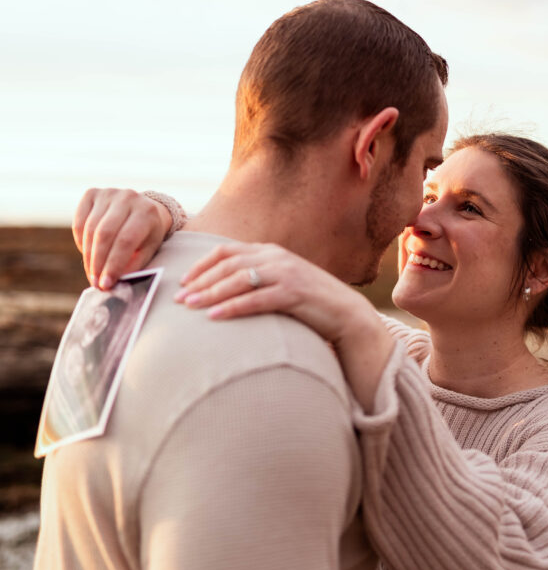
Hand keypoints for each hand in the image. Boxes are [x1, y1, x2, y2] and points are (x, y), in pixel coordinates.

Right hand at [73, 188, 172, 288]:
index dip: (113, 264)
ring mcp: (108, 193)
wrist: (145, 208)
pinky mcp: (92, 194)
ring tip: (92, 273)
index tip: (105, 284)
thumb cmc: (147, 235)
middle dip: (98, 263)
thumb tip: (113, 284)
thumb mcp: (148, 250)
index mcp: (146, 212)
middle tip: (95, 283)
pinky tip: (88, 253)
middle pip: (105, 235)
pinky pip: (79, 223)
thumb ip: (133, 266)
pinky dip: (80, 242)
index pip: (125, 241)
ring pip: (90, 230)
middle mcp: (128, 198)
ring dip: (88, 256)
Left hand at [176, 240, 394, 410]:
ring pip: (239, 280)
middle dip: (200, 282)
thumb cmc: (309, 304)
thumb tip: (223, 291)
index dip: (201, 265)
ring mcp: (286, 274)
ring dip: (210, 294)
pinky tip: (215, 317)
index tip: (184, 281)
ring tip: (190, 307)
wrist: (347, 315)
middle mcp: (276, 258)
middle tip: (178, 298)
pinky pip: (256, 299)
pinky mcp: (294, 294)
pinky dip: (233, 308)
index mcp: (270, 252)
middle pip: (228, 265)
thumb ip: (257, 281)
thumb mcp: (280, 285)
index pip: (227, 251)